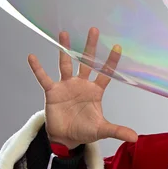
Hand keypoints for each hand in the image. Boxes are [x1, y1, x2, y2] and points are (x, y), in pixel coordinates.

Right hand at [27, 27, 137, 148]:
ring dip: (65, 50)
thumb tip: (135, 138)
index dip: (111, 61)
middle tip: (94, 30)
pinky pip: (44, 78)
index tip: (118, 46)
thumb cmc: (85, 131)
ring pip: (66, 64)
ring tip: (64, 33)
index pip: (105, 73)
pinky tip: (32, 57)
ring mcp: (66, 86)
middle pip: (87, 62)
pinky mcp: (52, 92)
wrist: (66, 138)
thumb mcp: (102, 131)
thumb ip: (117, 131)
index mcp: (95, 91)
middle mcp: (81, 84)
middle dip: (90, 47)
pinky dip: (38, 69)